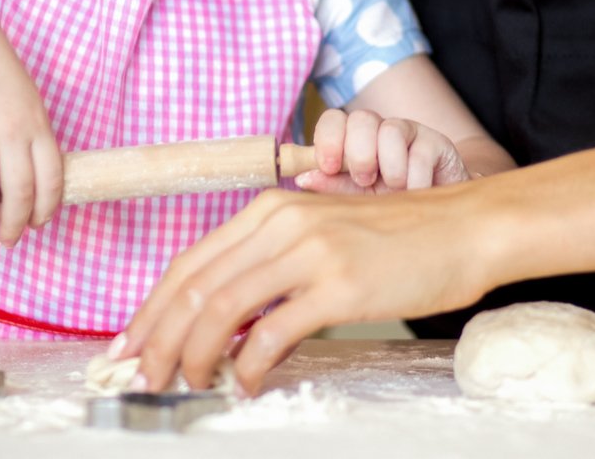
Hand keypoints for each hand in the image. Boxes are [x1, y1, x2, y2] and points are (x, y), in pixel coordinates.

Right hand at [0, 15, 64, 249]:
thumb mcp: (25, 96)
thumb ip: (31, 132)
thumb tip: (38, 169)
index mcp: (37, 124)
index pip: (52, 178)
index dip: (46, 208)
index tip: (38, 226)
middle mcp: (11, 131)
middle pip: (20, 192)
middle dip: (13, 226)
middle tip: (5, 244)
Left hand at [117, 186, 497, 393]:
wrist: (465, 226)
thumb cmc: (399, 238)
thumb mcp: (323, 234)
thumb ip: (273, 264)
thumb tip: (225, 319)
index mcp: (270, 209)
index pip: (189, 262)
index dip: (151, 309)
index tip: (129, 345)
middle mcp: (281, 222)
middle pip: (193, 287)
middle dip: (157, 339)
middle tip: (142, 378)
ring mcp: (309, 252)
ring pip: (221, 310)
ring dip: (193, 356)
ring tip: (188, 384)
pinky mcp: (338, 286)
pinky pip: (272, 332)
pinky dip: (247, 364)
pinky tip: (247, 383)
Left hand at [296, 108, 470, 193]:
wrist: (438, 213)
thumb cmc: (392, 204)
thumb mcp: (359, 198)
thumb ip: (334, 186)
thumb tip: (302, 177)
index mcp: (354, 139)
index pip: (333, 120)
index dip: (327, 139)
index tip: (327, 165)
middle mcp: (380, 129)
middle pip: (361, 118)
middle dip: (358, 152)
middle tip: (364, 179)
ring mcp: (409, 132)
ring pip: (391, 130)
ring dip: (389, 167)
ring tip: (394, 189)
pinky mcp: (436, 142)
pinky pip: (419, 153)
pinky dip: (414, 180)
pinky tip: (417, 193)